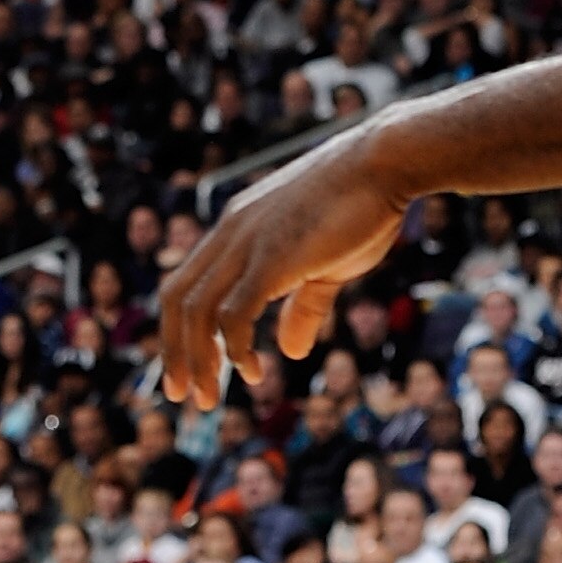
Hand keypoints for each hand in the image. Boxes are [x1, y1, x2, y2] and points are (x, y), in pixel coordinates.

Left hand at [159, 134, 408, 400]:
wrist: (386, 162)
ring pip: (197, 311)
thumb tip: (288, 351)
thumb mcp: (327, 265)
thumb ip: (302, 307)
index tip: (187, 371)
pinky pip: (235, 310)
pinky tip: (251, 373)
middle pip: (177, 301)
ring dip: (198, 360)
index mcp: (235, 232)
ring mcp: (247, 243)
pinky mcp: (272, 256)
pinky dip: (235, 347)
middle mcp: (230, 235)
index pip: (185, 286)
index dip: (178, 332)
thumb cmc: (362, 208)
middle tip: (183, 398)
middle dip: (175, 354)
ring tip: (207, 399)